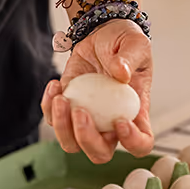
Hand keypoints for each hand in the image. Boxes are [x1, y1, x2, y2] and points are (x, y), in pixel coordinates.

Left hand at [41, 19, 152, 163]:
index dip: (132, 142)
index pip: (141, 144)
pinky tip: (55, 85)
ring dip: (62, 127)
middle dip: (87, 139)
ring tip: (61, 98)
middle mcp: (110, 124)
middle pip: (100, 153)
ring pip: (72, 144)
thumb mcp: (135, 44)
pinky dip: (49, 107)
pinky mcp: (67, 109)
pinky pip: (54, 121)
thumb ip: (129, 59)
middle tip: (81, 111)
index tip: (119, 122)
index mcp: (134, 113)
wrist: (101, 35)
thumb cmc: (124, 43)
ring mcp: (88, 120)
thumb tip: (120, 73)